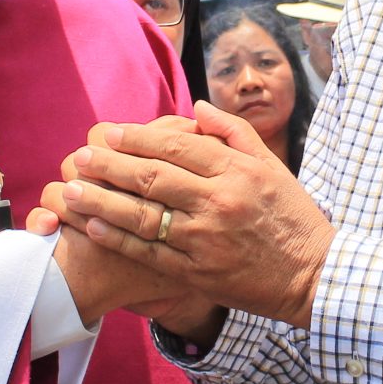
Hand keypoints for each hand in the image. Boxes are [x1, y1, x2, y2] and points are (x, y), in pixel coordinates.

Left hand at [54, 102, 333, 327]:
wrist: (313, 276)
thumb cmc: (293, 217)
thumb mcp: (273, 167)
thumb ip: (234, 133)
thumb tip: (195, 107)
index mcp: (237, 171)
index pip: (177, 146)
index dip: (138, 138)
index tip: (110, 132)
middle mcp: (219, 202)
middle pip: (152, 177)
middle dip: (110, 165)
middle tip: (81, 156)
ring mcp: (206, 239)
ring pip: (143, 215)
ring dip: (101, 200)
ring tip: (70, 189)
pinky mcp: (197, 272)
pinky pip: (148, 253)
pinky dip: (117, 238)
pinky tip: (92, 226)